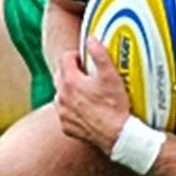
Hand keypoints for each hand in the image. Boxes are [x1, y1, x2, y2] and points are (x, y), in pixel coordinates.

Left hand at [55, 36, 136, 153]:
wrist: (116, 135)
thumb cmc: (114, 106)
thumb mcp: (111, 75)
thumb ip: (99, 54)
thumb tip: (90, 40)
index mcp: (70, 82)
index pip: (65, 59)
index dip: (76, 55)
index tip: (86, 59)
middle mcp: (61, 97)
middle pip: (60, 75)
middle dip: (71, 70)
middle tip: (87, 73)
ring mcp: (62, 113)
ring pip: (60, 94)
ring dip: (70, 89)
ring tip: (87, 91)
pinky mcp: (65, 126)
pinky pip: (64, 111)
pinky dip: (71, 107)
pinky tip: (86, 108)